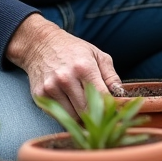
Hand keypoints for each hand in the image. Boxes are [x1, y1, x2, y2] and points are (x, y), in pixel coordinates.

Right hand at [5, 14, 124, 118]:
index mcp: (84, 67)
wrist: (40, 44)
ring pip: (72, 117)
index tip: (113, 111)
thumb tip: (121, 94)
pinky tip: (68, 102)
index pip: (102, 98)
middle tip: (99, 113)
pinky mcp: (40, 95)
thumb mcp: (96, 54)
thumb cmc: (72, 49)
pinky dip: (65, 113)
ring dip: (80, 116)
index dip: (110, 107)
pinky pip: (58, 115)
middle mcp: (66, 78)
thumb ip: (111, 75)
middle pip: (87, 111)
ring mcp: (51, 88)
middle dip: (95, 114)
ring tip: (83, 106)